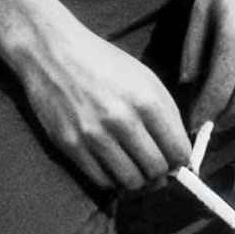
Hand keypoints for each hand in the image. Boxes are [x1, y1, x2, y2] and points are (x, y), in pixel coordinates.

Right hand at [5, 2, 197, 196]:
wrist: (53, 51)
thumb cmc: (103, 62)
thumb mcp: (144, 77)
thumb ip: (166, 114)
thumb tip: (180, 154)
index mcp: (146, 100)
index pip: (178, 151)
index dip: (181, 162)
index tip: (177, 162)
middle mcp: (122, 120)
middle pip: (157, 171)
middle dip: (162, 173)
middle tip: (156, 167)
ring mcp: (94, 135)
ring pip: (131, 182)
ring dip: (138, 181)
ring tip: (136, 168)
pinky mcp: (71, 145)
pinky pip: (103, 181)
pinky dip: (113, 181)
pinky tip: (114, 167)